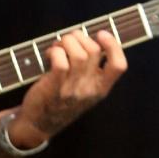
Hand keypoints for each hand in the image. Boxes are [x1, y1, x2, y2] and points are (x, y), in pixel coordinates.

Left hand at [11, 28, 126, 145]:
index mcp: (100, 89)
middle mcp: (90, 90)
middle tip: (67, 41)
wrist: (39, 124)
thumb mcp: (84, 89)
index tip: (101, 34)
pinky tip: (50, 54)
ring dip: (65, 42)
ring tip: (57, 47)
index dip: (114, 46)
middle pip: (93, 50)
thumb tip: (88, 37)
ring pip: (78, 54)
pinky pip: (61, 62)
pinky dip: (55, 52)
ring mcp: (73, 90)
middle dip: (78, 37)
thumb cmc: (61, 99)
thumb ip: (90, 68)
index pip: (119, 66)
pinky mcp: (55, 88)